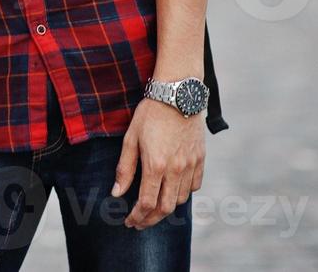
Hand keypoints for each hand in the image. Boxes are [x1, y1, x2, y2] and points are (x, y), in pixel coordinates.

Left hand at [111, 97, 204, 229]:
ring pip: (181, 199)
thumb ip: (125, 169)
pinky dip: (184, 194)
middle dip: (151, 220)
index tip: (129, 221)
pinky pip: (195, 185)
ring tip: (154, 209)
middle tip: (140, 223)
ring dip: (167, 208)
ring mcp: (191, 165)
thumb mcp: (130, 138)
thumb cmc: (150, 114)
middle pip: (165, 208)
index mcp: (156, 165)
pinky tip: (173, 192)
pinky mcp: (201, 159)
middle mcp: (176, 170)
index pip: (147, 203)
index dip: (137, 216)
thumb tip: (117, 193)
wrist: (177, 95)